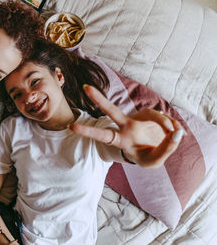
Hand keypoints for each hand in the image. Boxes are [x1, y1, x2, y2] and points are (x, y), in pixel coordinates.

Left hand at [69, 85, 183, 167]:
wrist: (155, 149)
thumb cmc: (148, 156)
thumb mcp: (155, 161)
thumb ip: (166, 148)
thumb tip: (178, 133)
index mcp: (121, 140)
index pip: (103, 135)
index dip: (88, 131)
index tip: (71, 126)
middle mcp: (126, 126)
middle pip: (111, 110)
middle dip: (98, 99)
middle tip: (85, 87)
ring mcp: (137, 118)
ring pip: (154, 116)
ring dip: (167, 125)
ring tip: (176, 136)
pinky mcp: (149, 114)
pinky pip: (164, 118)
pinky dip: (173, 127)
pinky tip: (177, 134)